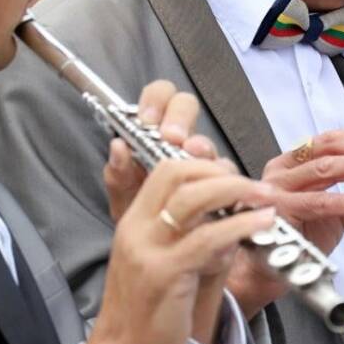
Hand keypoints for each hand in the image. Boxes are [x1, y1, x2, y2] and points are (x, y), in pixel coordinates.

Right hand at [83, 159, 276, 343]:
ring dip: (237, 190)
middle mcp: (137, 229)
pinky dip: (240, 226)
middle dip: (222, 170)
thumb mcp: (163, 260)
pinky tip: (262, 224)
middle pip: (178, 173)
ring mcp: (148, 250)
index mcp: (134, 221)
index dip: (204, 163)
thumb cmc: (147, 310)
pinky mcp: (165, 275)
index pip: (166, 168)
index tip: (235, 175)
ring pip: (193, 198)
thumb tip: (229, 210)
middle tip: (256, 185)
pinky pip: (207, 238)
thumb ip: (189, 232)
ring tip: (267, 198)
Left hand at [103, 81, 223, 222]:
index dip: (156, 101)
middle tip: (173, 138)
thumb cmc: (140, 213)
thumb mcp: (123, 196)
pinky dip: (220, 175)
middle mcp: (180, 139)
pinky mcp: (220, 180)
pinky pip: (225, 170)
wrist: (157, 248)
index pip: (159, 95)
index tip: (149, 121)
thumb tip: (118, 147)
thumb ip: (118, 173)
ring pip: (207, 140)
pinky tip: (211, 183)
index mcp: (152, 131)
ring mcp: (202, 158)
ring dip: (201, 146)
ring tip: (192, 157)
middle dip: (180, 118)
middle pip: (187, 106)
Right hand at [226, 130, 343, 318]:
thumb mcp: (331, 211)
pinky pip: (320, 202)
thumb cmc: (296, 238)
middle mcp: (281, 169)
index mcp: (292, 162)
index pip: (332, 139)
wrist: (266, 272)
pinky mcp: (277, 211)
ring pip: (325, 168)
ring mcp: (277, 188)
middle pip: (330, 145)